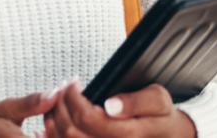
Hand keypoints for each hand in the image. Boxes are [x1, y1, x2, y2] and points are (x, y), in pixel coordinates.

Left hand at [43, 82, 195, 137]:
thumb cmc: (162, 117)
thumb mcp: (159, 101)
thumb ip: (137, 101)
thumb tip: (110, 106)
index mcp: (129, 135)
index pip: (88, 118)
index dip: (73, 97)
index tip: (73, 83)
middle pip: (71, 133)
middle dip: (60, 105)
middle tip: (62, 88)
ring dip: (54, 118)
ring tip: (58, 101)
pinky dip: (53, 134)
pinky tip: (56, 120)